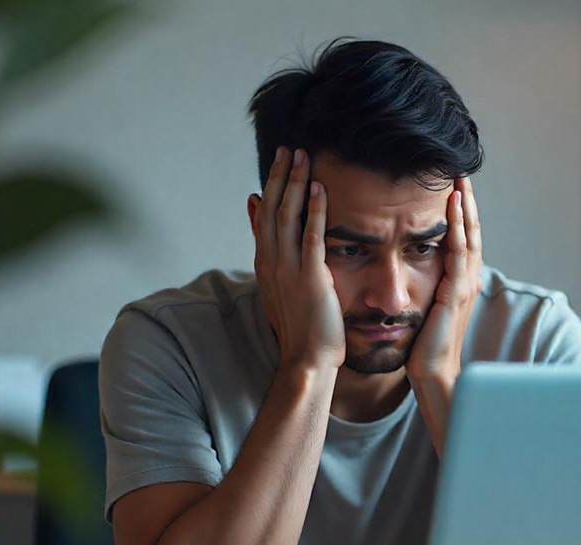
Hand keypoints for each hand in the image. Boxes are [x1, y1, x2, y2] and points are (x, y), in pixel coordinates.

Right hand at [249, 147, 345, 371]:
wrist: (306, 360)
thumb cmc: (300, 328)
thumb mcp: (279, 289)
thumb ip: (272, 255)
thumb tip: (261, 223)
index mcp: (266, 265)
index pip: (264, 217)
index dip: (271, 187)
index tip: (279, 162)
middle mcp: (272, 263)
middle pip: (271, 210)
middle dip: (280, 177)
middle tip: (289, 148)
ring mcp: (289, 270)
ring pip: (287, 217)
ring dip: (294, 184)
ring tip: (302, 156)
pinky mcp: (310, 278)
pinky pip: (311, 237)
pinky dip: (314, 211)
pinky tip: (319, 188)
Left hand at [406, 177, 481, 453]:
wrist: (433, 374)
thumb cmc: (425, 347)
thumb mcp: (423, 311)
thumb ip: (422, 290)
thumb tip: (405, 274)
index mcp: (457, 283)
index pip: (461, 240)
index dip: (458, 215)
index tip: (451, 189)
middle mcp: (465, 280)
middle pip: (471, 232)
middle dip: (466, 203)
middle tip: (461, 174)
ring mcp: (464, 285)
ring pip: (469, 237)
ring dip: (465, 208)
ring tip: (461, 182)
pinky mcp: (456, 293)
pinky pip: (460, 252)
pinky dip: (459, 228)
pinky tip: (454, 209)